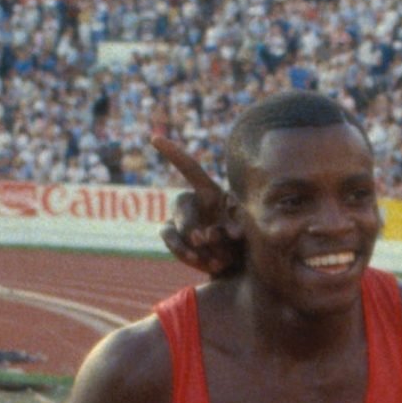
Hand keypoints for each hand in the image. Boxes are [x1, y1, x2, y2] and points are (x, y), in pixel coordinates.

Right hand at [151, 128, 243, 279]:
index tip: (154, 138)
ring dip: (187, 243)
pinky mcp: (174, 240)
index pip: (189, 168)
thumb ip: (233, 227)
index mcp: (210, 191)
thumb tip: (209, 234)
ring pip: (171, 227)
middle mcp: (191, 203)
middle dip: (189, 223)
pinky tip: (202, 262)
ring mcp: (179, 222)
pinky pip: (172, 243)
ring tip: (211, 259)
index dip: (173, 153)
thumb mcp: (248, 229)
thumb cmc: (245, 239)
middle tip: (203, 239)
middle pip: (179, 204)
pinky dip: (185, 254)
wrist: (240, 264)